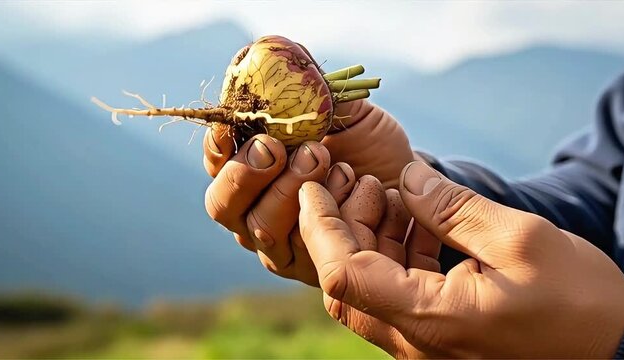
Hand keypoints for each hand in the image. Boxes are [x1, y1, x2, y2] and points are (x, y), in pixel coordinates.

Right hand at [203, 99, 414, 283]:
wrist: (406, 184)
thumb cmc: (364, 146)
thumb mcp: (341, 111)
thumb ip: (307, 91)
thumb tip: (278, 51)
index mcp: (249, 172)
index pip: (217, 163)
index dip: (218, 145)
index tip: (231, 123)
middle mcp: (253, 210)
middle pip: (223, 205)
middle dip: (246, 174)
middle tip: (276, 147)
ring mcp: (279, 243)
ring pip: (260, 228)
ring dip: (287, 191)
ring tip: (323, 158)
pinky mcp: (307, 266)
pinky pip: (301, 248)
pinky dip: (324, 215)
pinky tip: (350, 186)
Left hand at [298, 161, 623, 357]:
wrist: (615, 350)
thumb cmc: (579, 303)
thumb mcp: (519, 240)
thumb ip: (453, 206)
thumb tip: (407, 177)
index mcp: (430, 319)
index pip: (343, 273)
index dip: (319, 227)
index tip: (312, 184)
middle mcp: (416, 339)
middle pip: (348, 280)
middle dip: (342, 225)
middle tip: (357, 180)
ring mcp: (426, 340)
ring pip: (371, 284)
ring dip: (370, 235)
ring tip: (389, 191)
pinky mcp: (441, 332)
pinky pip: (399, 289)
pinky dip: (397, 251)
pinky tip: (415, 217)